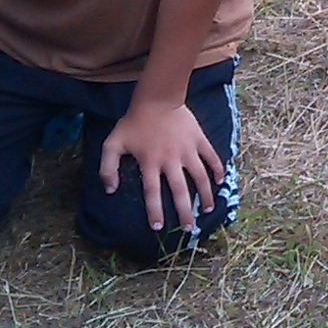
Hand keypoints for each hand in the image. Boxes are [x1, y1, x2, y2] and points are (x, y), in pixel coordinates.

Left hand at [100, 96, 226, 234]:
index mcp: (150, 163)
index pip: (152, 192)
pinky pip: (211, 157)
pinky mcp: (199, 140)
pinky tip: (221, 181)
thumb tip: (110, 190)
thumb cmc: (134, 122)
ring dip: (205, 195)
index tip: (158, 227)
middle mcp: (171, 160)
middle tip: (189, 229)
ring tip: (208, 209)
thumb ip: (107, 167)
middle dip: (185, 212)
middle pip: (180, 191)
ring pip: (200, 177)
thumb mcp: (113, 143)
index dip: (155, 211)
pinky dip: (218, 169)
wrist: (157, 98)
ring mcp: (188, 150)